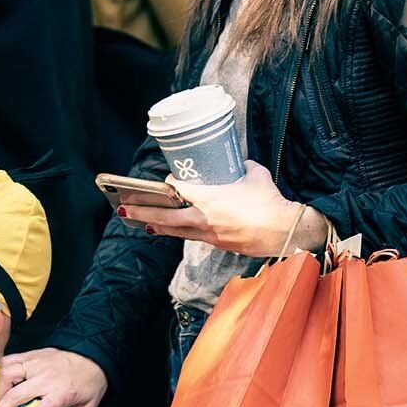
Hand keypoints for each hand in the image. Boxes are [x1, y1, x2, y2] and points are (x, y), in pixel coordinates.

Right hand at [0, 347, 107, 406]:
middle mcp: (45, 376)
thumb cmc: (90, 380)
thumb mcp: (88, 406)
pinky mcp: (31, 355)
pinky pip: (8, 361)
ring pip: (6, 374)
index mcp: (61, 391)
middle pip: (15, 395)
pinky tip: (1, 387)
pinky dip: (1, 374)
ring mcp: (36, 363)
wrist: (93, 351)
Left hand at [121, 162, 326, 256]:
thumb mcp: (256, 174)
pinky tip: (166, 230)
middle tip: (123, 207)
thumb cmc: (270, 201)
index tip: (165, 181)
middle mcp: (204, 218)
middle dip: (143, 210)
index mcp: (210, 198)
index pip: (179, 190)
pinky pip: (190, 237)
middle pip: (166, 215)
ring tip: (137, 220)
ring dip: (155, 224)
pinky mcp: (216, 243)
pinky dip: (176, 232)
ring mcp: (209, 233)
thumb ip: (242, 167)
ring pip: (175, 230)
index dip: (169, 184)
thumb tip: (237, 163)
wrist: (283, 230)